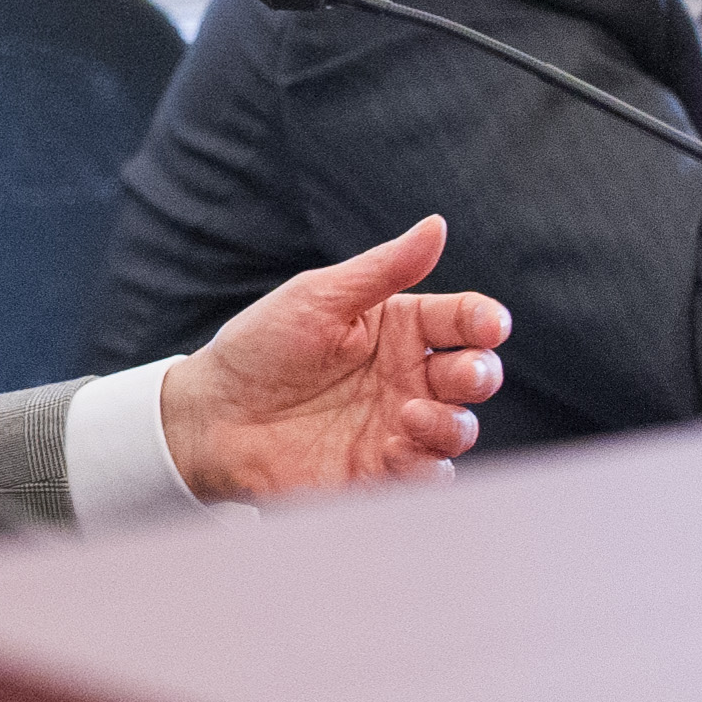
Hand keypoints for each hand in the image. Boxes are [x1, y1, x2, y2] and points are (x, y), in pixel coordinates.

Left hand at [159, 215, 506, 498]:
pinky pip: (424, 475)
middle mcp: (408, 378)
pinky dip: (422, 466)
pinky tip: (392, 449)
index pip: (463, 321)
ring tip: (410, 416)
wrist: (211, 415)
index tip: (490, 325)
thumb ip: (384, 269)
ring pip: (459, 430)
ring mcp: (398, 427)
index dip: (485, 321)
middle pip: (474, 376)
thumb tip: (436, 226)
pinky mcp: (379, 473)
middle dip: (481, 374)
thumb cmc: (261, 346)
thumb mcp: (320, 298)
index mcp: (401, 329)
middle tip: (461, 374)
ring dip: (450, 424)